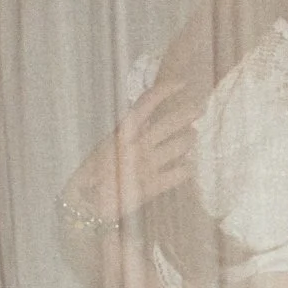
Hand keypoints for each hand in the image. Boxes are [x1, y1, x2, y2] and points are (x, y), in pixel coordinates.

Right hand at [64, 77, 200, 226]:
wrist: (86, 204)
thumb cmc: (93, 174)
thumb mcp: (109, 146)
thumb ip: (129, 132)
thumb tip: (147, 117)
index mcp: (122, 133)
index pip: (146, 103)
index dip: (165, 90)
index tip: (182, 83)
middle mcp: (136, 145)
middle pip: (170, 122)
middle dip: (188, 113)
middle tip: (201, 108)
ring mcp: (147, 165)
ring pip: (181, 145)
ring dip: (189, 139)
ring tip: (192, 136)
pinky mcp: (154, 186)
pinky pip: (181, 173)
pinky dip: (187, 168)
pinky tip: (188, 167)